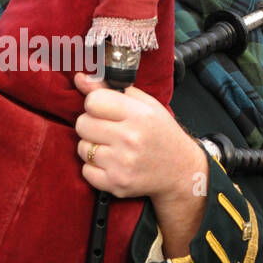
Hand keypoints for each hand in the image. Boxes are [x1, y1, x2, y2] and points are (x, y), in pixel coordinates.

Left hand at [73, 71, 203, 200]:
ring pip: (82, 148)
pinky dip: (94, 168)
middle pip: (82, 124)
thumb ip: (110, 89)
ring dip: (92, 147)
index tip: (105, 110)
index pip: (92, 101)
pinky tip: (111, 163)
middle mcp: (130, 138)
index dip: (95, 104)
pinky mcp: (116, 184)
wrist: (181, 170)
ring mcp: (122, 163)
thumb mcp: (144, 105)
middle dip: (91, 125)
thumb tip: (80, 78)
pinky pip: (86, 171)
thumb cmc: (162, 134)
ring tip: (111, 147)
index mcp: (138, 114)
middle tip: (108, 130)